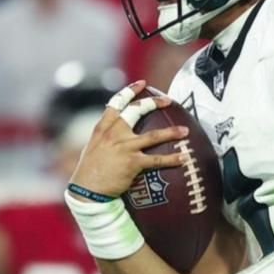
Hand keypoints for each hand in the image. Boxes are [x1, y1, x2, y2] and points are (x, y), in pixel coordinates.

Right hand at [67, 81, 189, 198]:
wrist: (87, 190)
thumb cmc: (90, 170)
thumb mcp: (94, 146)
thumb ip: (106, 135)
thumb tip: (116, 128)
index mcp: (103, 128)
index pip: (116, 103)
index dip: (130, 91)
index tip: (142, 84)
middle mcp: (114, 133)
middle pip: (137, 111)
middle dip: (154, 103)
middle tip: (168, 100)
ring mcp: (125, 147)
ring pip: (153, 136)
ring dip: (172, 133)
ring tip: (186, 130)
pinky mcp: (133, 163)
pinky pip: (157, 159)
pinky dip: (172, 159)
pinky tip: (183, 158)